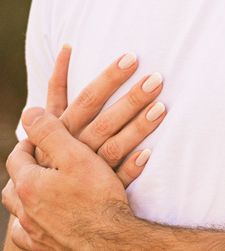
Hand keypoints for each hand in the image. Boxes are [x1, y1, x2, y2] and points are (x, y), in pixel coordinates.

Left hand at [4, 108, 135, 250]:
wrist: (111, 249)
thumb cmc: (97, 199)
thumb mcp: (76, 157)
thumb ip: (52, 133)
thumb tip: (28, 113)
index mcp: (29, 188)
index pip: (17, 160)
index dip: (26, 146)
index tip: (34, 140)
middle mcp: (26, 217)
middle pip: (11, 194)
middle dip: (20, 180)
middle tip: (34, 172)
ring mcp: (38, 242)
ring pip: (21, 226)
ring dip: (27, 214)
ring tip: (39, 207)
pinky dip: (45, 243)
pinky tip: (56, 241)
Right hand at [40, 45, 163, 185]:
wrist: (37, 204)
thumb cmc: (48, 152)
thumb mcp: (50, 120)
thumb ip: (59, 88)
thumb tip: (66, 46)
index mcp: (60, 129)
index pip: (84, 98)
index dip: (107, 78)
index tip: (130, 57)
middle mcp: (72, 147)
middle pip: (103, 119)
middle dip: (130, 97)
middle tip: (157, 78)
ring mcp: (85, 171)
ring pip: (112, 147)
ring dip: (137, 128)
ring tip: (161, 108)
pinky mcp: (98, 190)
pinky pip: (116, 180)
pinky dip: (131, 167)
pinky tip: (149, 153)